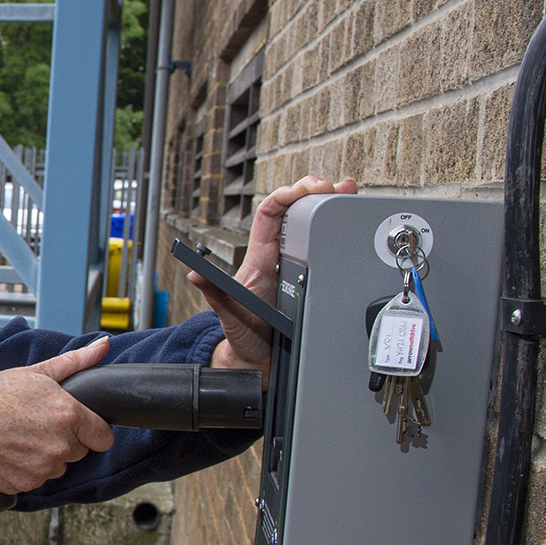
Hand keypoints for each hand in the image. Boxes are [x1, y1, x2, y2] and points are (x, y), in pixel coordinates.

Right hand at [0, 338, 115, 494]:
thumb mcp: (33, 373)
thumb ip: (74, 362)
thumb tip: (102, 346)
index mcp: (68, 415)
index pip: (104, 437)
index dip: (90, 430)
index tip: (76, 426)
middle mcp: (60, 446)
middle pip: (79, 451)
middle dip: (64, 441)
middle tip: (36, 425)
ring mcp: (43, 468)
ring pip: (57, 467)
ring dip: (45, 457)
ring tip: (20, 438)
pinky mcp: (25, 485)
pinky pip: (36, 479)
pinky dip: (26, 470)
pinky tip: (10, 453)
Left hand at [200, 175, 357, 370]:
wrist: (261, 358)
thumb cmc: (244, 335)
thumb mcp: (230, 315)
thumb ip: (215, 294)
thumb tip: (195, 274)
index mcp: (260, 260)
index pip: (270, 215)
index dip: (285, 196)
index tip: (304, 189)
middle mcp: (278, 258)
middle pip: (294, 213)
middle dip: (313, 192)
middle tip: (334, 186)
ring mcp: (296, 266)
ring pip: (311, 226)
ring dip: (328, 205)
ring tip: (346, 192)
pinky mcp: (311, 277)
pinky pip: (324, 247)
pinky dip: (337, 228)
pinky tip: (350, 216)